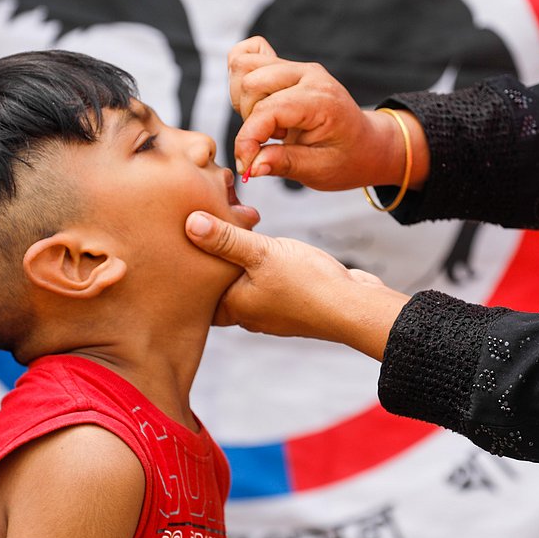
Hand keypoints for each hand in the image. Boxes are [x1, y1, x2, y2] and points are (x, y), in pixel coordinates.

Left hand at [185, 211, 408, 359]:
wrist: (356, 307)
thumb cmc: (309, 284)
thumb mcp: (261, 252)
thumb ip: (226, 238)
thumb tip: (190, 223)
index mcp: (234, 307)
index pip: (198, 291)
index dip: (190, 267)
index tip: (182, 241)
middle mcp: (249, 314)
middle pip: (220, 285)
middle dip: (215, 259)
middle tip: (209, 228)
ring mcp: (272, 310)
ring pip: (244, 281)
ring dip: (240, 258)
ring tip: (239, 227)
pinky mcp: (293, 302)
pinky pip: (268, 280)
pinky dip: (262, 262)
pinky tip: (269, 244)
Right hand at [228, 36, 418, 189]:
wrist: (365, 144)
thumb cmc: (346, 158)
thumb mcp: (318, 171)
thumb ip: (282, 164)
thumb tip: (250, 166)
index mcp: (321, 100)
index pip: (268, 110)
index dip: (247, 140)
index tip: (245, 166)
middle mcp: (308, 74)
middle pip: (251, 83)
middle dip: (248, 119)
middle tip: (272, 140)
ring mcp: (296, 67)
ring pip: (243, 65)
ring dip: (244, 100)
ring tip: (269, 123)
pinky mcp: (286, 66)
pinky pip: (248, 54)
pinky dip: (241, 77)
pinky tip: (259, 102)